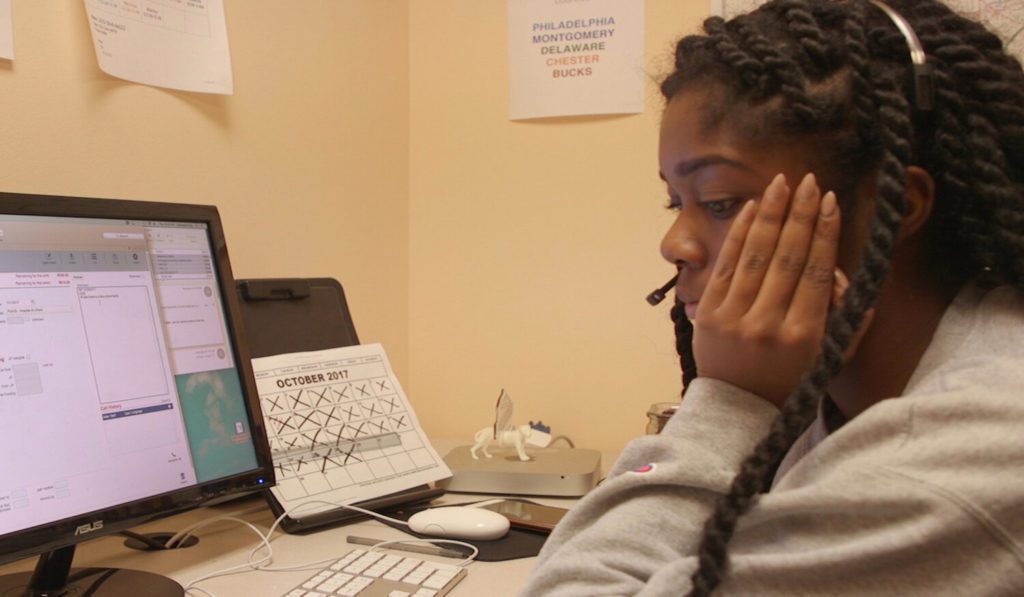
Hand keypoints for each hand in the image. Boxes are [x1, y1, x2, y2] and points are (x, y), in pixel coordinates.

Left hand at [692, 173, 840, 408]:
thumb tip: (844, 275)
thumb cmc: (791, 382)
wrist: (736, 411)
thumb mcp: (829, 359)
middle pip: (787, 258)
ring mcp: (733, 318)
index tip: (831, 202)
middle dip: (800, 214)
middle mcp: (766, 325)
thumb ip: (846, 319)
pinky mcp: (707, 314)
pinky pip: (726, 266)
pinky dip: (739, 235)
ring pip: (755, 256)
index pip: (816, 273)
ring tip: (782, 184)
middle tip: (811, 182)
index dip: (824, 233)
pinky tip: (752, 209)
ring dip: (770, 215)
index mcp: (803, 337)